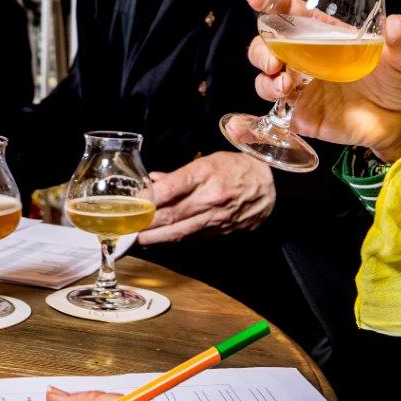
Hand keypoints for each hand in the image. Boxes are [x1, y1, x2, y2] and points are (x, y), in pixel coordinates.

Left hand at [139, 152, 274, 244]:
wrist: (273, 186)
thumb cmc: (239, 168)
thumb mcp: (209, 160)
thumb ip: (180, 174)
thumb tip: (154, 181)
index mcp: (206, 172)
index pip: (172, 188)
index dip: (149, 198)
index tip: (133, 202)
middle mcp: (211, 197)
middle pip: (172, 213)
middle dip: (147, 223)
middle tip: (127, 227)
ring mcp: (217, 217)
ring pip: (180, 230)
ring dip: (156, 237)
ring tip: (138, 240)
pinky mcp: (222, 231)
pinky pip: (193, 237)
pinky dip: (175, 240)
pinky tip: (161, 240)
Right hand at [247, 0, 400, 162]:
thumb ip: (400, 39)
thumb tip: (395, 23)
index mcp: (327, 34)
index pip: (292, 13)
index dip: (272, 2)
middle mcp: (309, 59)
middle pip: (268, 46)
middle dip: (260, 49)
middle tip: (273, 60)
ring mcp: (305, 89)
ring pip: (267, 78)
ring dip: (266, 80)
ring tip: (285, 85)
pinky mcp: (306, 116)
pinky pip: (275, 114)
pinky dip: (260, 117)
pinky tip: (258, 118)